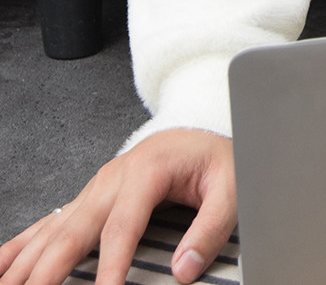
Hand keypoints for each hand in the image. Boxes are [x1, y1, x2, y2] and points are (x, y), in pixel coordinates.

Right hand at [0, 130, 234, 284]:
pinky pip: (49, 224)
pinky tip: (2, 267)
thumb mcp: (230, 185)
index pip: (122, 227)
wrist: (200, 126)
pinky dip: (21, 247)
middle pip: (73, 231)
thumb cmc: (214, 156)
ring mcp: (95, 188)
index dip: (110, 267)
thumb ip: (211, 227)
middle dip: (47, 271)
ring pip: (52, 232)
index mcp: (146, 171)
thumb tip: (185, 269)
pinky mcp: (88, 199)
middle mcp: (112, 179)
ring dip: (26, 266)